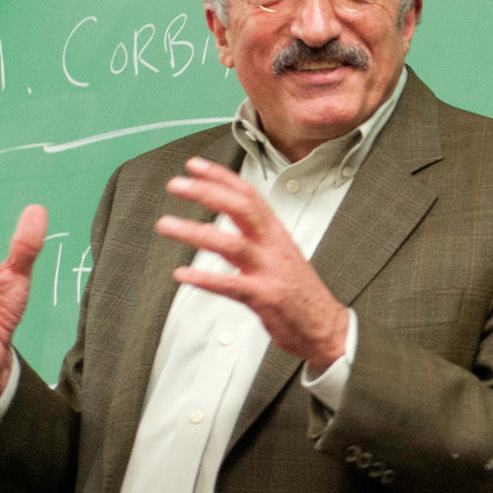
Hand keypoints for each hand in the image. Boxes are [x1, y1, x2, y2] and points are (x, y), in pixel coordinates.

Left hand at [155, 157, 349, 369]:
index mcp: (276, 233)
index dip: (220, 177)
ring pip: (231, 244)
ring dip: (195, 232)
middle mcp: (274, 246)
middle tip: (176, 184)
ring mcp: (270, 271)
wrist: (326, 327)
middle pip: (241, 209)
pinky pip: (230, 285)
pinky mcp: (265, 298)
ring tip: (166, 224)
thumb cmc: (299, 293)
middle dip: (207, 192)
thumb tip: (226, 222)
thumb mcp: (280, 255)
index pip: (248, 195)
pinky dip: (204, 278)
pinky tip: (182, 273)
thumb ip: (255, 238)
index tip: (194, 165)